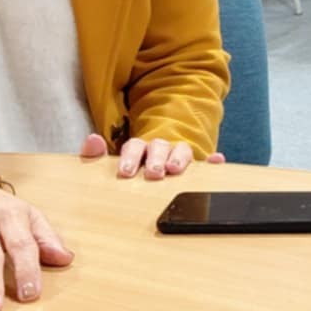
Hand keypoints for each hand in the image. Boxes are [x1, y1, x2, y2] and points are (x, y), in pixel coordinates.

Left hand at [79, 133, 224, 179]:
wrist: (149, 169)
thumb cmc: (130, 168)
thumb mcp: (107, 163)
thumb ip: (95, 154)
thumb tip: (92, 138)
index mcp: (139, 148)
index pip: (134, 146)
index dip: (130, 157)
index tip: (125, 171)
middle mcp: (160, 149)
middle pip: (159, 147)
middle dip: (156, 158)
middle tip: (153, 172)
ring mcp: (178, 156)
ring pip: (181, 150)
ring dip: (179, 157)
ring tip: (175, 168)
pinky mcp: (195, 168)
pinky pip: (206, 163)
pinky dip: (212, 162)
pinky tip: (217, 160)